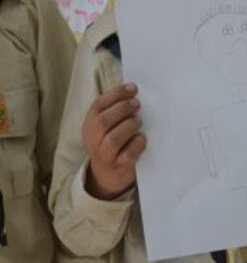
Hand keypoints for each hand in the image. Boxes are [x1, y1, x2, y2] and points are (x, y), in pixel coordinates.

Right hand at [82, 83, 145, 199]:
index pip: (98, 105)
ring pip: (113, 139)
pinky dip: (137, 143)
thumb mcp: (106, 125)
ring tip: (138, 122)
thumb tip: (133, 89)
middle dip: (122, 109)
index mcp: (89, 124)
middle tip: (137, 104)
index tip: (133, 88)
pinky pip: (128, 155)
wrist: (107, 174)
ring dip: (129, 126)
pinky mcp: (118, 167)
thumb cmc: (110, 141)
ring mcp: (104, 155)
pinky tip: (141, 138)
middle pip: (103, 121)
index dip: (116, 94)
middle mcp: (93, 140)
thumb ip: (115, 108)